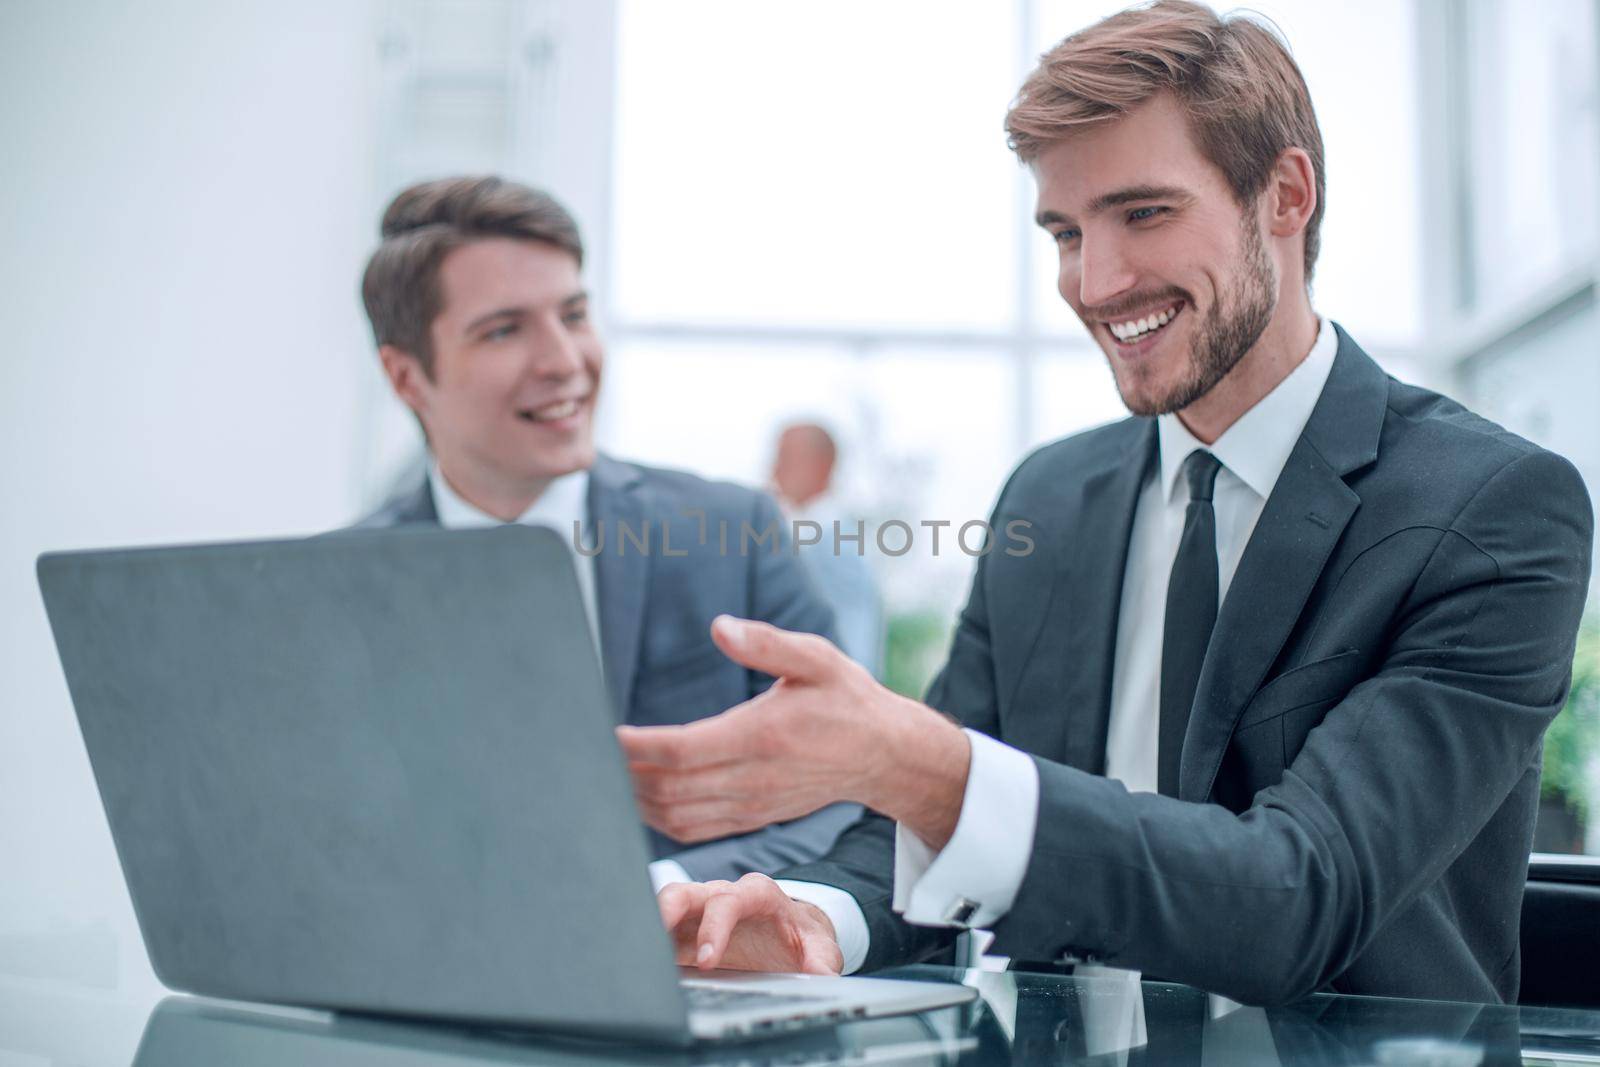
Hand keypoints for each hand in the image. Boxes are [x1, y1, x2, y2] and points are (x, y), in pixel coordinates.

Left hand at [616, 616, 969, 846]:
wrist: (882, 754)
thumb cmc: (845, 698)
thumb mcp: (816, 658)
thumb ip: (766, 643)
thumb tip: (719, 626)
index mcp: (762, 736)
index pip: (681, 750)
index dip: (635, 747)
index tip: (606, 732)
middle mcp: (752, 778)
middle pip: (668, 788)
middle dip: (622, 774)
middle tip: (587, 752)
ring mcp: (751, 805)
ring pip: (675, 816)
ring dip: (635, 799)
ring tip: (605, 773)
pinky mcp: (751, 818)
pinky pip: (693, 828)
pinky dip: (657, 818)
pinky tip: (637, 796)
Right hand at [659, 873, 842, 974]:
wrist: (792, 933)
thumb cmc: (800, 936)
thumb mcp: (819, 947)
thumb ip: (821, 959)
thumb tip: (823, 976)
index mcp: (756, 894)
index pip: (730, 900)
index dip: (716, 926)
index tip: (709, 960)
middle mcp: (722, 896)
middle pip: (686, 891)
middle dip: (666, 910)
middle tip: (651, 940)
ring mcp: (700, 912)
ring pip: (666, 907)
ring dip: (650, 926)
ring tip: (636, 954)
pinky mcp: (686, 933)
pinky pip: (661, 933)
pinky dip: (649, 946)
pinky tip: (641, 965)